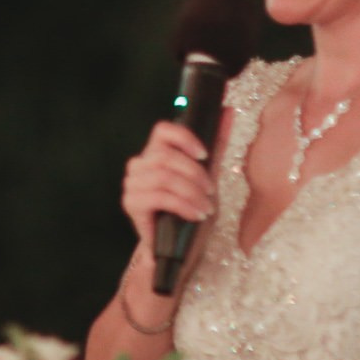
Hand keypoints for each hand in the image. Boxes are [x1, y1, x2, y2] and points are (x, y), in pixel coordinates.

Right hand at [120, 121, 215, 248]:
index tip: (204, 155)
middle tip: (211, 191)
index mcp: (155, 154)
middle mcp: (139, 165)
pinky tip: (196, 215)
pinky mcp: (131, 203)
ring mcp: (132, 184)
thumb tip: (228, 110)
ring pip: (164, 177)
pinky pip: (159, 197)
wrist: (179, 248)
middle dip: (195, 174)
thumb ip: (216, 145)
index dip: (184, 138)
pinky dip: (184, 205)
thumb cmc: (191, 210)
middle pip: (166, 156)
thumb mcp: (208, 176)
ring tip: (206, 207)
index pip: (162, 130)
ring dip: (192, 193)